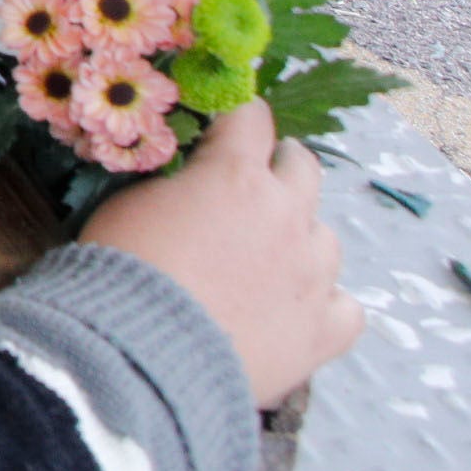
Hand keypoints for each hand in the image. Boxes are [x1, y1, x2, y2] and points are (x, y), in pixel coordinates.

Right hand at [80, 100, 362, 406]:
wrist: (142, 355)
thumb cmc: (123, 272)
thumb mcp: (129, 205)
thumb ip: (171, 185)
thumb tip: (184, 182)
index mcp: (236, 177)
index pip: (250, 119)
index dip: (236, 114)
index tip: (225, 121)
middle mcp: (287, 217)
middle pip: (302, 168)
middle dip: (279, 166)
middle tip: (253, 182)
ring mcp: (313, 275)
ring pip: (327, 237)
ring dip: (301, 237)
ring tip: (270, 257)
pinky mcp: (324, 330)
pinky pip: (347, 307)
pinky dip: (326, 303)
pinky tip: (301, 308)